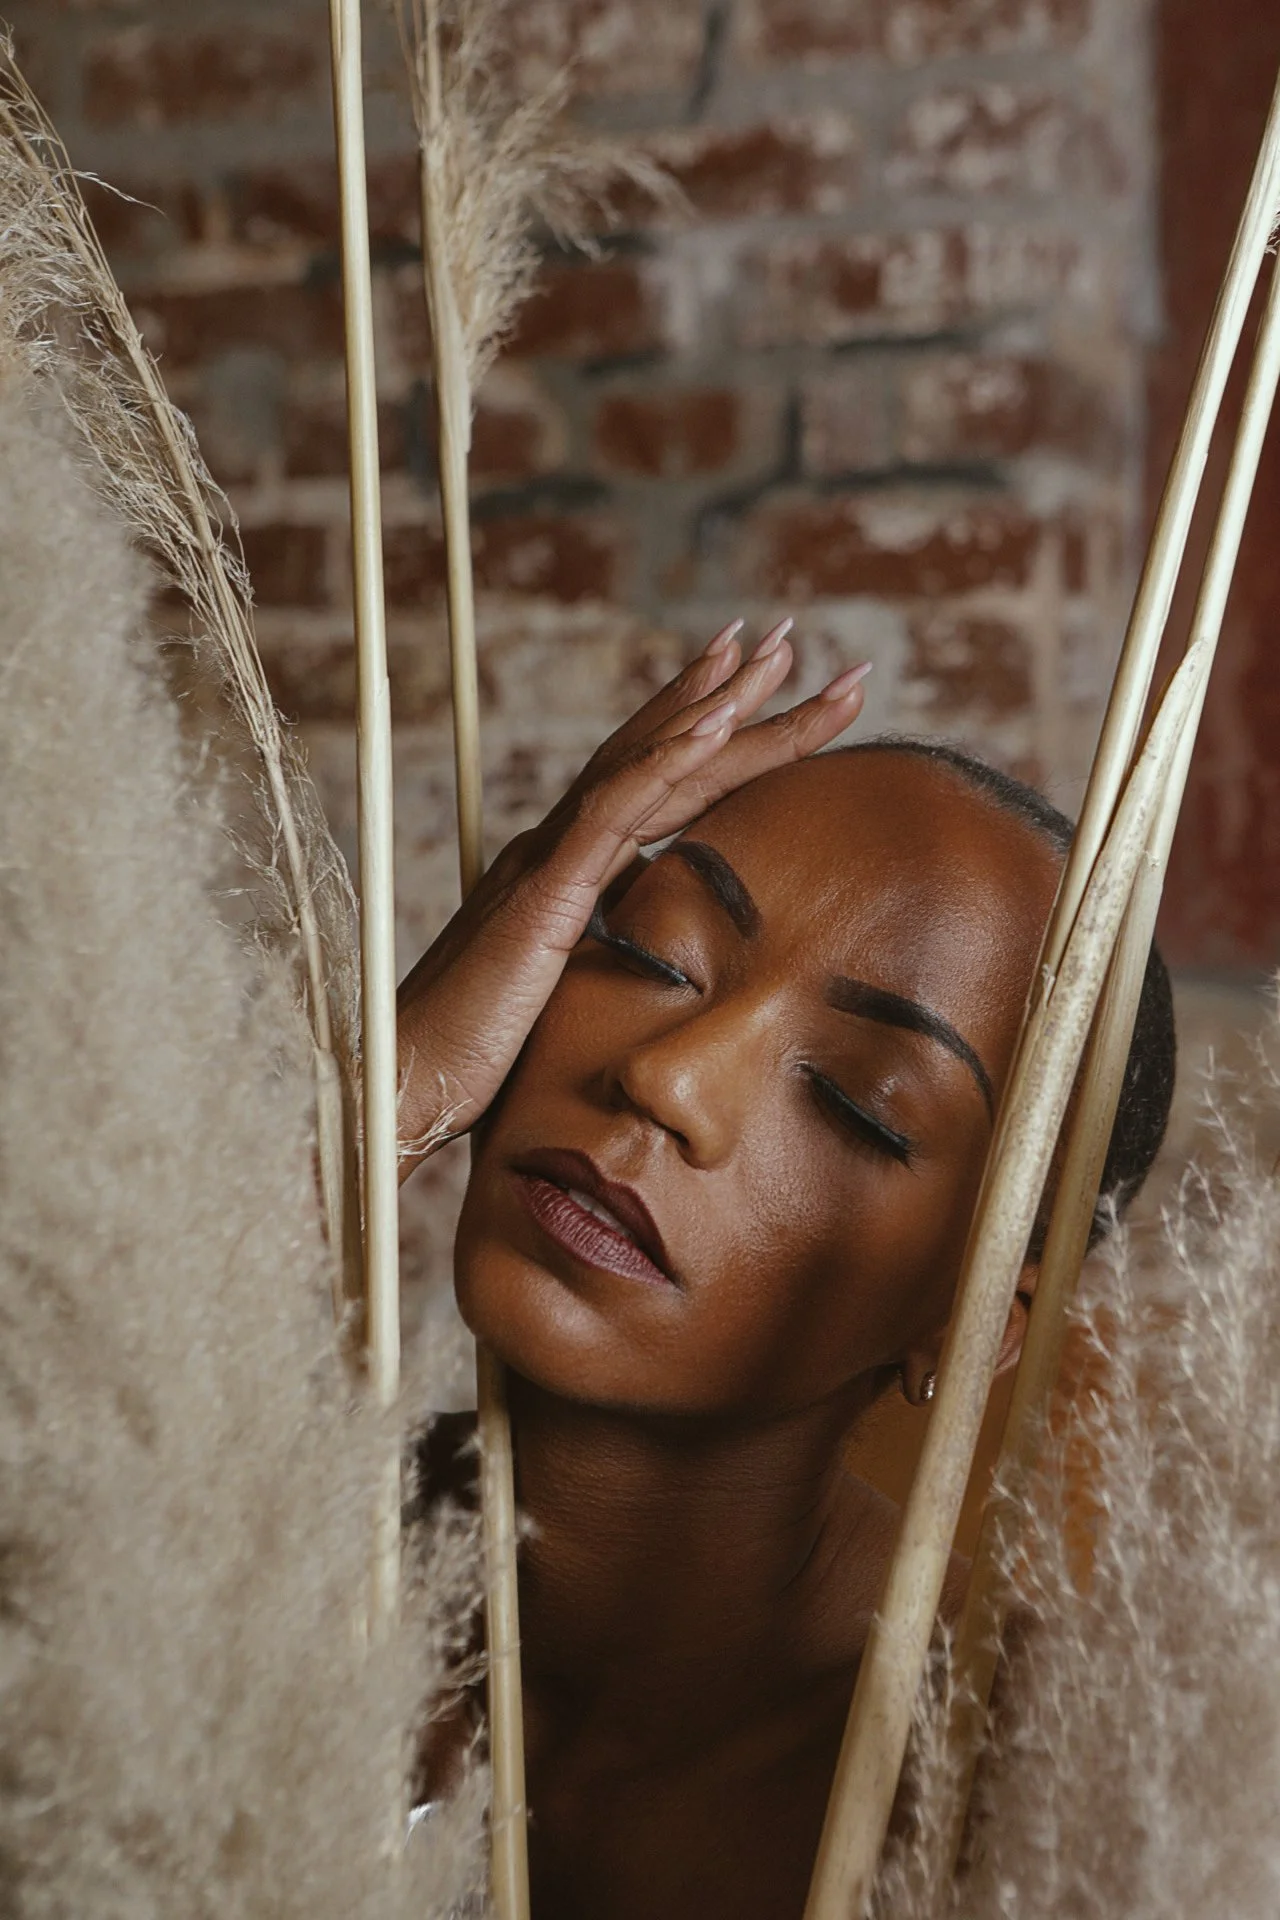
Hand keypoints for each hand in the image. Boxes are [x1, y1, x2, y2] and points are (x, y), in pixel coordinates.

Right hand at [395, 618, 870, 1173]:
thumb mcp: (569, 992)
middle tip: (787, 635)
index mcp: (566, 866)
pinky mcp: (547, 891)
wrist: (408, 1079)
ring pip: (646, 761)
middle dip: (728, 691)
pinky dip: (670, 760)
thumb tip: (657, 938)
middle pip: (656, 749)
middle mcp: (558, 844)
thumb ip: (608, 950)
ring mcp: (550, 859)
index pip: (649, 780)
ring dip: (718, 704)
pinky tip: (719, 722)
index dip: (702, 726)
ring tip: (777, 652)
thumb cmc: (480, 1052)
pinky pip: (616, 810)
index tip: (759, 683)